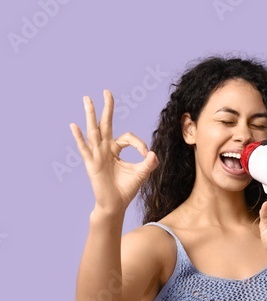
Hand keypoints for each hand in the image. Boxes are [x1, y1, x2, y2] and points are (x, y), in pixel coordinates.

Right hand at [70, 90, 158, 214]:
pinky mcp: (92, 163)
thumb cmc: (126, 188)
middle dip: (107, 108)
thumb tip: (153, 154)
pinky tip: (74, 125)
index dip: (139, 144)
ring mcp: (97, 154)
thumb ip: (149, 163)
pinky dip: (79, 137)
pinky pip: (85, 148)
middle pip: (105, 124)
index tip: (147, 155)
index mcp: (116, 149)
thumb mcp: (141, 173)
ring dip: (90, 114)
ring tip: (87, 98)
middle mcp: (105, 149)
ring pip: (93, 131)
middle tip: (106, 91)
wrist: (115, 204)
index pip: (128, 137)